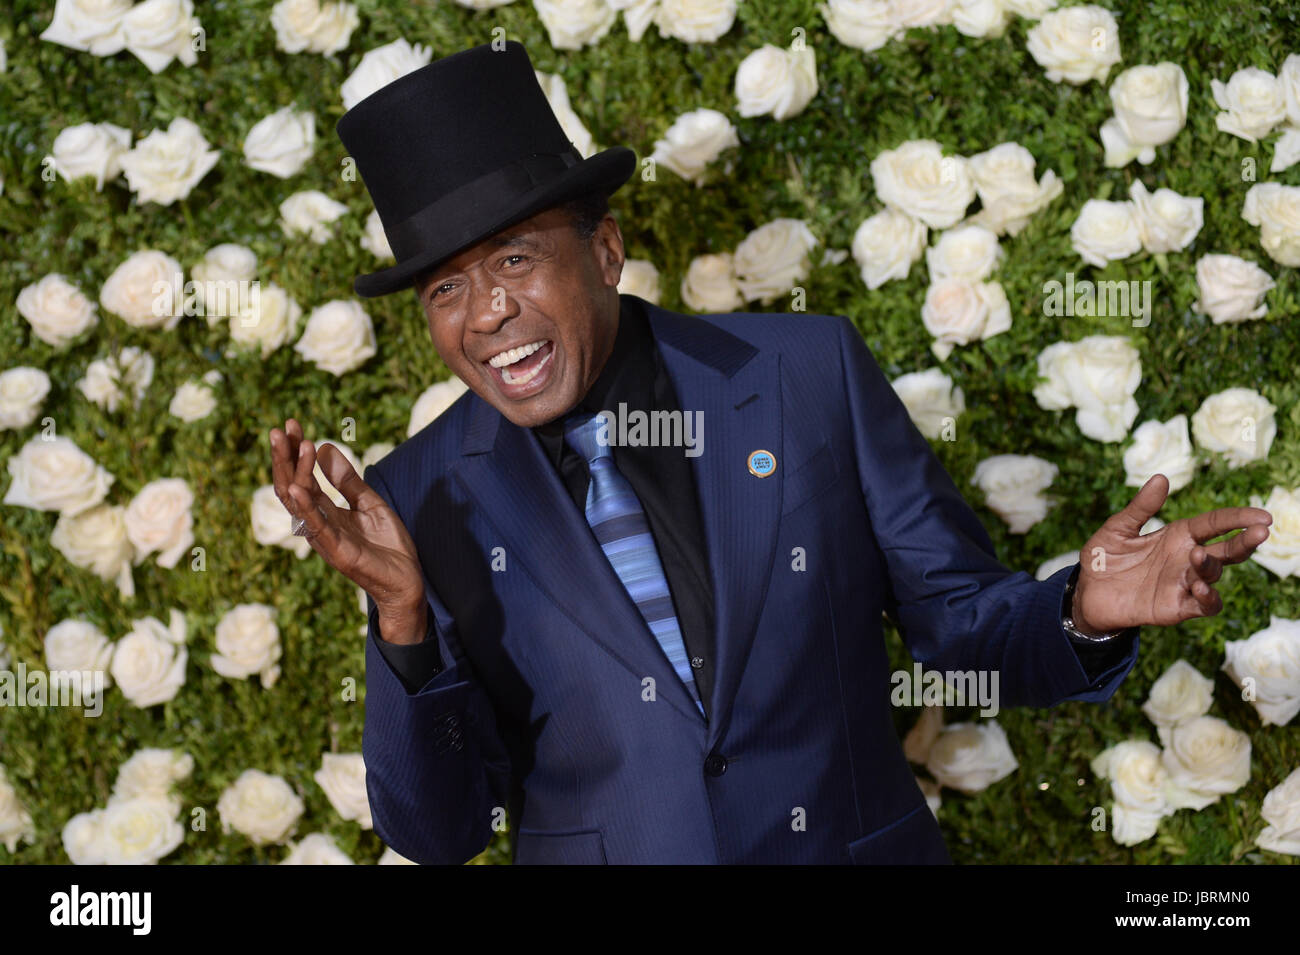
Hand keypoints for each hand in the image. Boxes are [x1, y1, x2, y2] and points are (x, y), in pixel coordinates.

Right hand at [269, 418, 428, 641]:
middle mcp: (318, 524)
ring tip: (290, 445)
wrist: (407, 581)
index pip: (302, 477)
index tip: (292, 424)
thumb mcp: (370, 503)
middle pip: (292, 486)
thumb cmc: (387, 546)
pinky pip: (316, 526)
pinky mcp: (337, 551)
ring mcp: (325, 538)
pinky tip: (296, 485)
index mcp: (325, 512)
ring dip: (292, 472)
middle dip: (284, 457)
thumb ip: (347, 480)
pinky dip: (305, 505)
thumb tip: (323, 447)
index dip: (295, 451)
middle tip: (280, 429)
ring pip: (299, 503)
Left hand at [1072, 474, 1272, 632]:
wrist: (1086, 593)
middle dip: (1246, 541)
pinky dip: (1209, 598)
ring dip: (1211, 565)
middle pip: (1227, 550)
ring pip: (1214, 575)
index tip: (1263, 516)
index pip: (1215, 524)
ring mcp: (1184, 584)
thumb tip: (1161, 478)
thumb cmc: (1103, 558)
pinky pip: (1204, 606)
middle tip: (1261, 531)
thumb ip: (1140, 508)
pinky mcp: (1176, 608)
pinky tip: (1201, 587)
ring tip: (1197, 555)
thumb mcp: (1117, 529)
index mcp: (1178, 536)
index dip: (1239, 518)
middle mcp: (1187, 559)